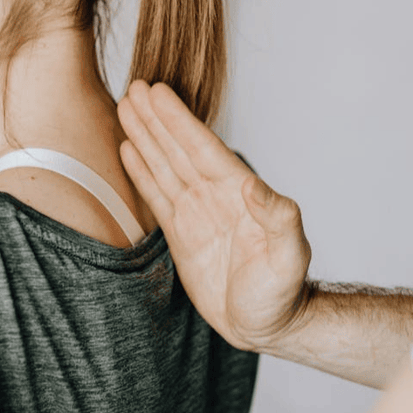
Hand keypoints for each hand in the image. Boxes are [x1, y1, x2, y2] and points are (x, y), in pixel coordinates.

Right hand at [117, 80, 311, 352]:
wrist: (266, 325)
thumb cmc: (282, 295)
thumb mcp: (288, 257)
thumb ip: (279, 219)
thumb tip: (255, 185)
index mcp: (238, 194)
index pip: (203, 149)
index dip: (179, 121)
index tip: (158, 93)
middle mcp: (215, 196)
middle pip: (179, 149)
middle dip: (157, 119)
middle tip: (133, 86)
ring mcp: (197, 213)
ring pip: (165, 166)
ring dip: (145, 137)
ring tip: (124, 107)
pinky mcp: (182, 234)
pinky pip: (158, 195)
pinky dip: (142, 171)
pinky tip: (128, 150)